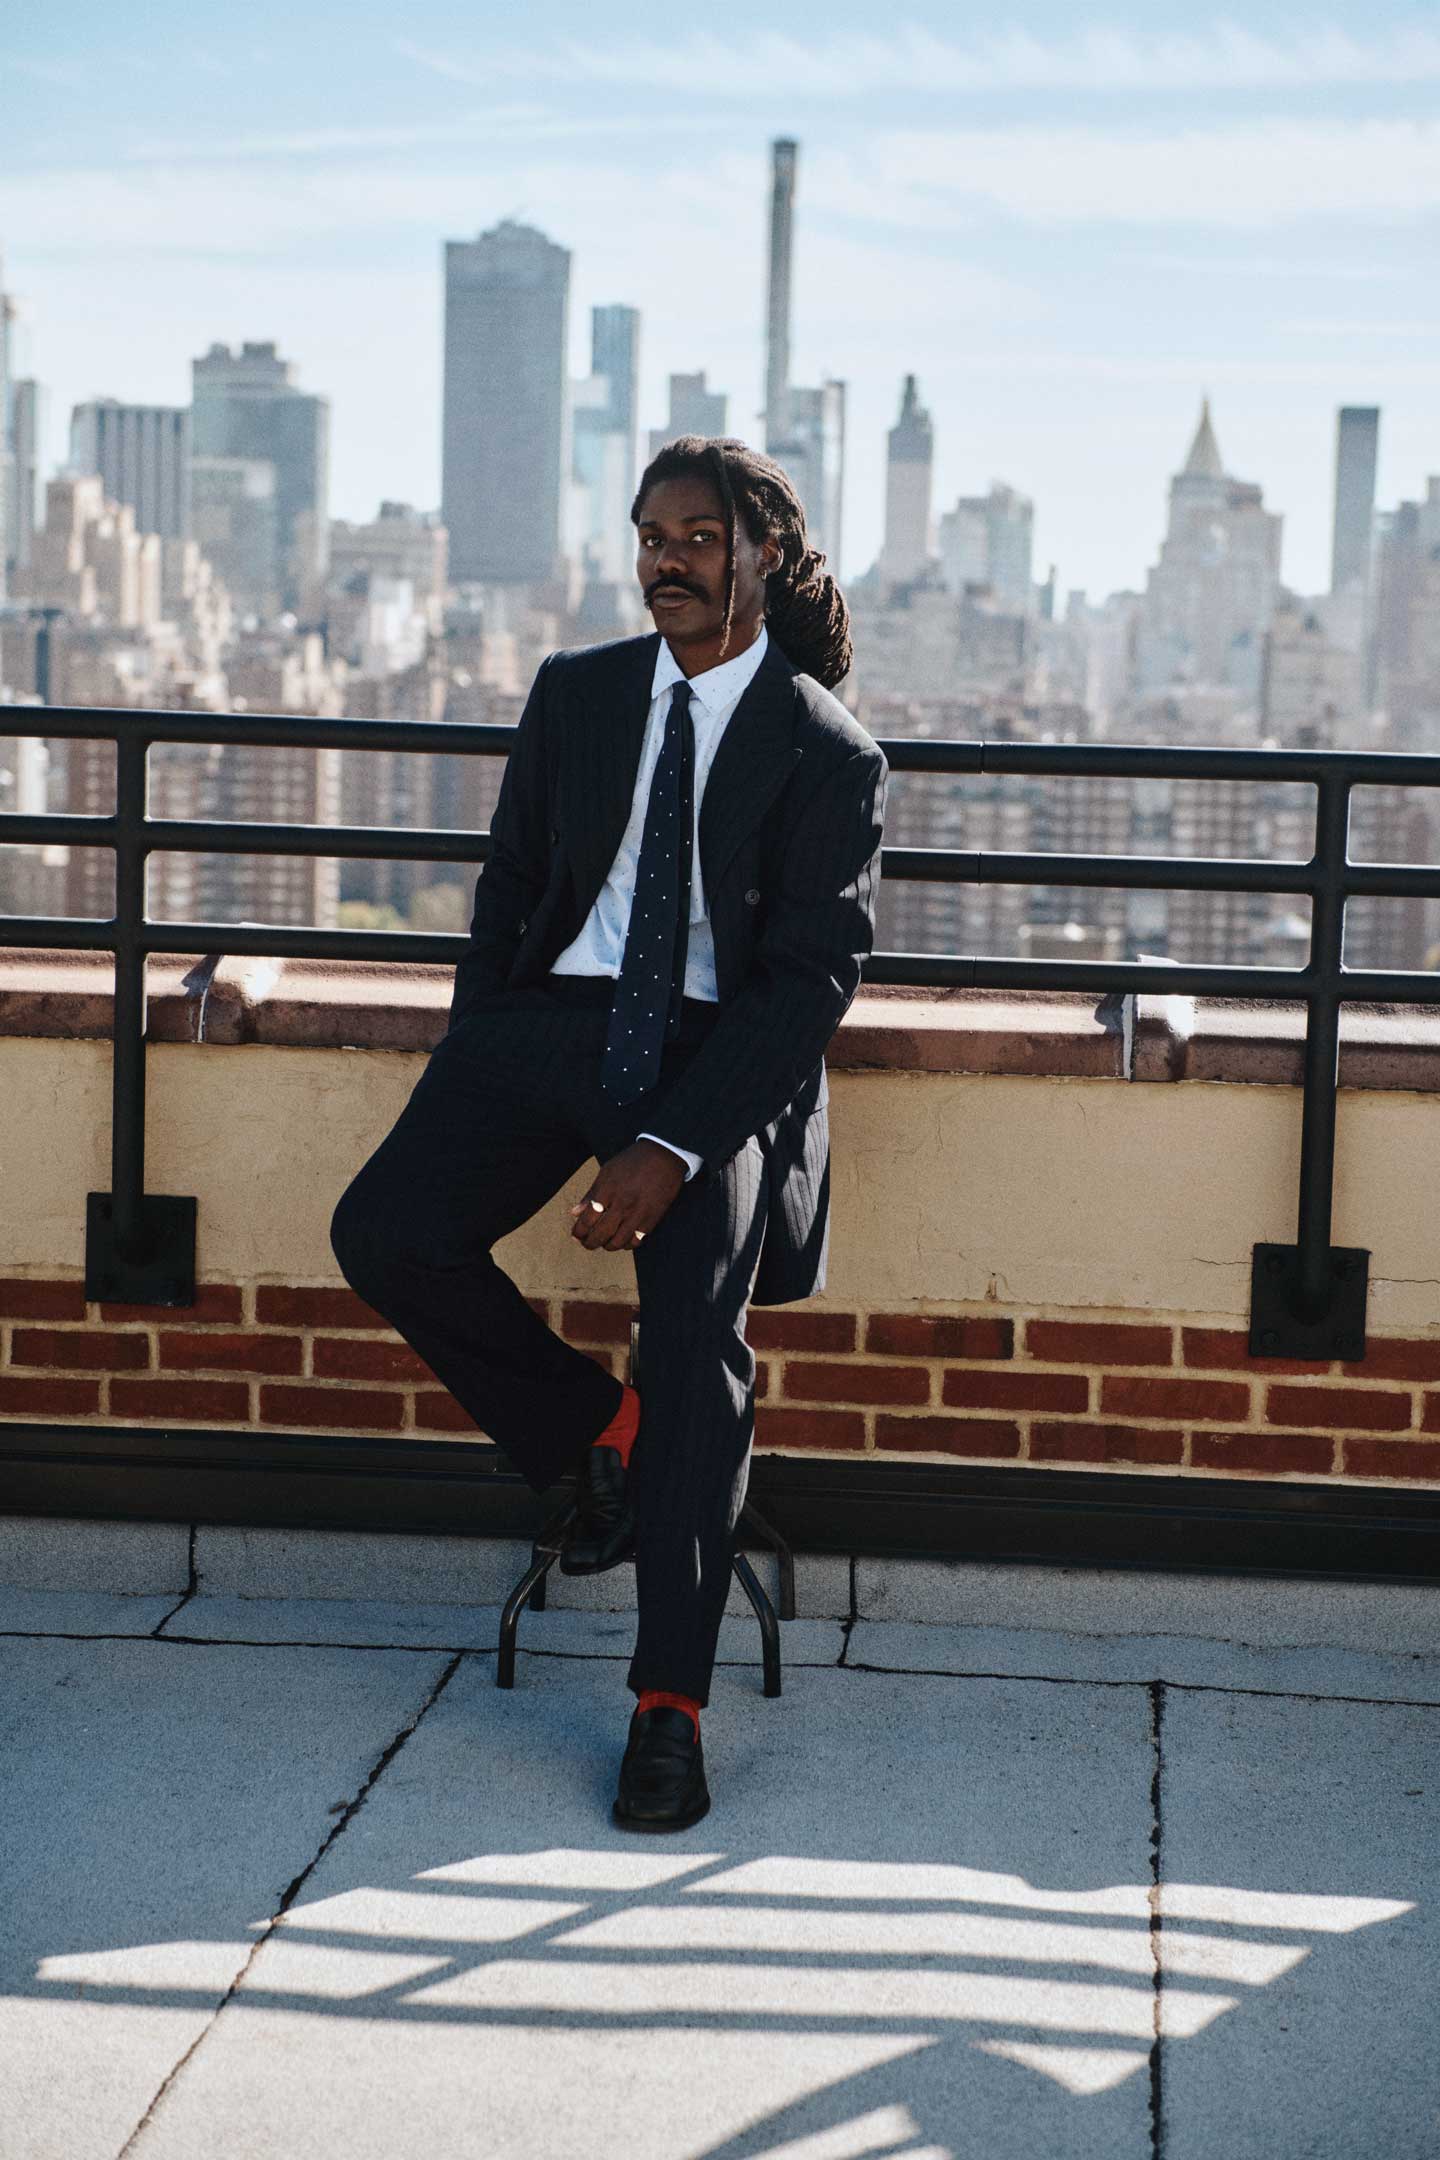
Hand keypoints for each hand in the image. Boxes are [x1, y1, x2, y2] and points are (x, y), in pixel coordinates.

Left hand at [569, 1140, 685, 1251]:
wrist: (664, 1156)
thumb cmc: (634, 1161)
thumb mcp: (607, 1171)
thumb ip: (591, 1193)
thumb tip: (575, 1212)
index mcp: (608, 1190)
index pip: (587, 1219)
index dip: (579, 1232)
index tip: (576, 1235)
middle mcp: (622, 1203)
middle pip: (601, 1233)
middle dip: (589, 1243)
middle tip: (586, 1244)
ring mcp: (638, 1212)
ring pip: (618, 1241)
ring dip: (607, 1246)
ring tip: (604, 1243)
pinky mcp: (652, 1218)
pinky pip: (636, 1240)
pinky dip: (626, 1245)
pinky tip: (622, 1240)